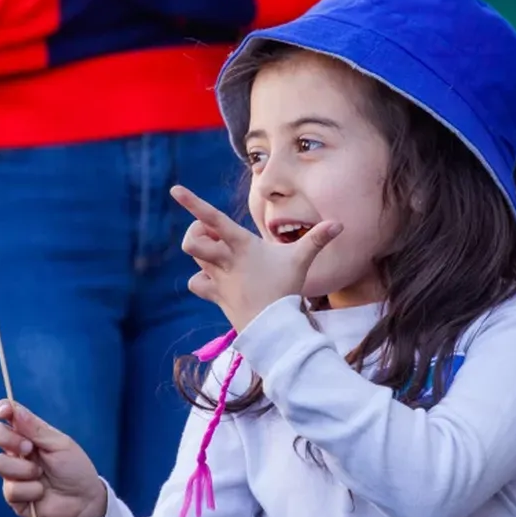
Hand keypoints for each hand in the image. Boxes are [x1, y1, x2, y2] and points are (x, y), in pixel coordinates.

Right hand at [0, 400, 106, 516]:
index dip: (2, 410)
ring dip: (25, 469)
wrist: (83, 501)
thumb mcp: (60, 444)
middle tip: (29, 448)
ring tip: (41, 474)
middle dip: (9, 439)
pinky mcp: (13, 496)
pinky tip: (42, 492)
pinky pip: (11, 489)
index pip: (9, 417)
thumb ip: (36, 429)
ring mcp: (13, 473)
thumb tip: (13, 409)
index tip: (3, 411)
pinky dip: (31, 490)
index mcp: (29, 435)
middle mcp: (17, 451)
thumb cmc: (75, 469)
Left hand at [171, 185, 342, 331]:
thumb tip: (340, 224)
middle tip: (215, 237)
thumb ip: (317, 239)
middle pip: (193, 238)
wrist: (273, 327)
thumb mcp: (301, 261)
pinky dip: (201, 279)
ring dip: (202, 251)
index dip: (193, 203)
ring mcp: (217, 277)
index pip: (212, 219)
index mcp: (242, 244)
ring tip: (222, 255)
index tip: (175, 190)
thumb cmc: (286, 289)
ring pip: (194, 256)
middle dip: (196, 232)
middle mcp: (224, 259)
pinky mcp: (215, 294)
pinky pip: (196, 282)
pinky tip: (215, 280)